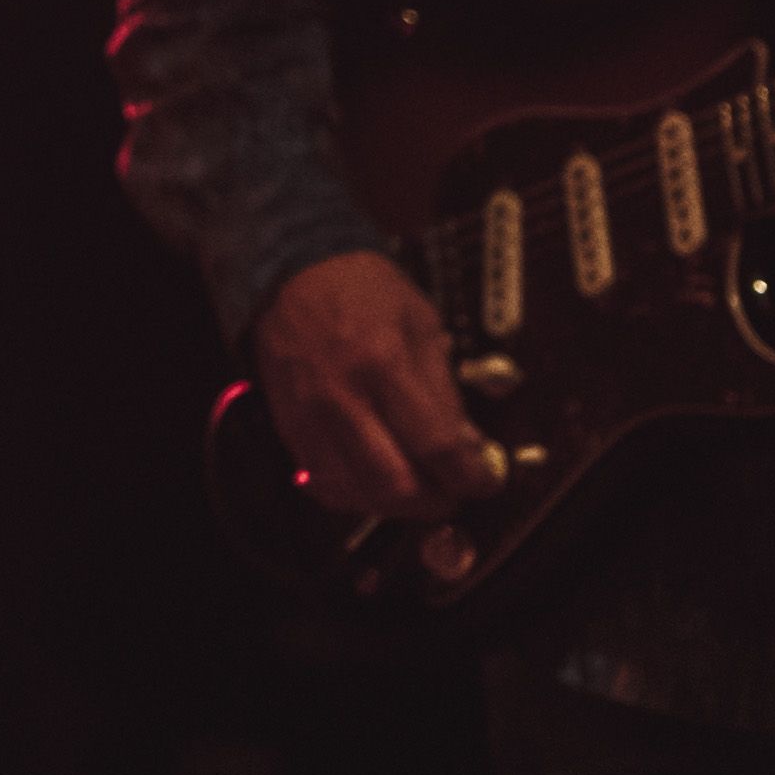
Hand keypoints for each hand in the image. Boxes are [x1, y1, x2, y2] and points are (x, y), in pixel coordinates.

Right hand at [250, 248, 501, 523]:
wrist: (293, 270)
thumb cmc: (361, 289)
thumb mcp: (422, 322)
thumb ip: (444, 388)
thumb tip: (467, 444)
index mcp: (384, 362)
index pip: (437, 445)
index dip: (470, 475)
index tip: (484, 479)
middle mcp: (344, 397)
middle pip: (396, 485)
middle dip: (435, 500)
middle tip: (453, 490)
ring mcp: (311, 416)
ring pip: (359, 494)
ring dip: (397, 504)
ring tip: (417, 487)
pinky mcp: (290, 426)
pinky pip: (324, 484)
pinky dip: (358, 494)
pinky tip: (375, 480)